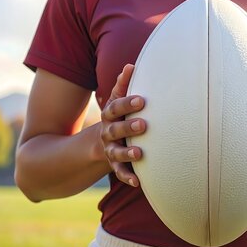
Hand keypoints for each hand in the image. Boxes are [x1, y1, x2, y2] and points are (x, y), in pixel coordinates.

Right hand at [100, 64, 145, 186]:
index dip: (127, 103)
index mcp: (109, 115)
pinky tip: (138, 182)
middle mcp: (107, 132)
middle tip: (144, 125)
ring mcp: (110, 149)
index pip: (115, 107)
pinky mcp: (115, 164)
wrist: (102, 140)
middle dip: (128, 127)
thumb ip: (123, 85)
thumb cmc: (119, 115)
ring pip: (116, 152)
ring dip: (127, 153)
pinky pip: (120, 172)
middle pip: (115, 129)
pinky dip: (128, 177)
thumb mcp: (117, 101)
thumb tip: (131, 65)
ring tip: (139, 154)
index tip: (141, 100)